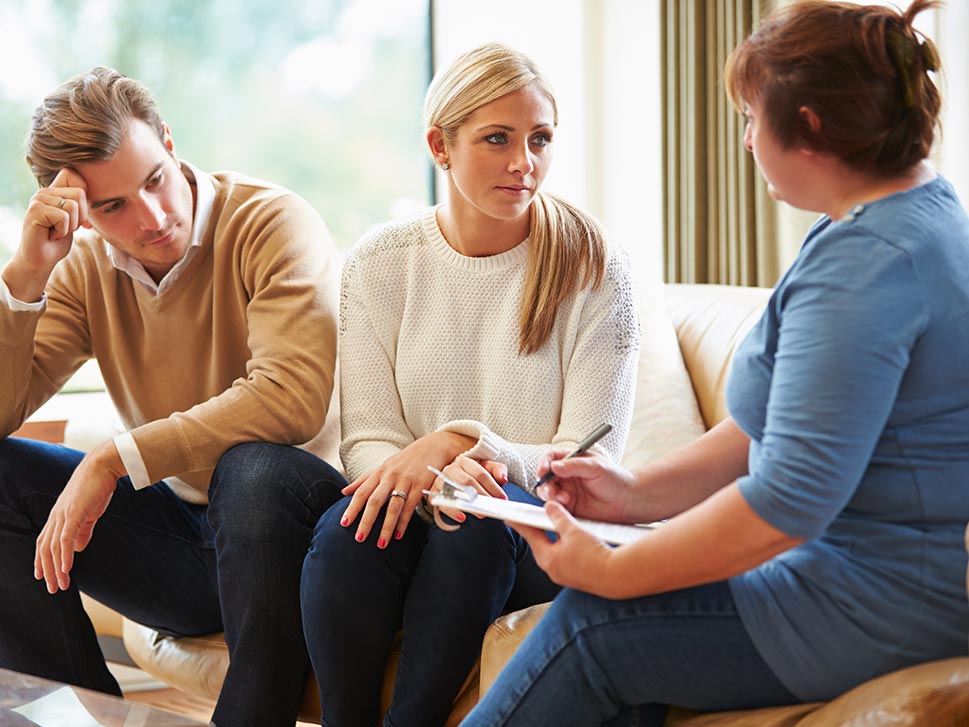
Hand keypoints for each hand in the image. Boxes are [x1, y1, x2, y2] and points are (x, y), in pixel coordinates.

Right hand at [4, 168, 89, 302]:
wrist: (41, 260)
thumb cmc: (59, 241)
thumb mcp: (76, 220)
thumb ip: (82, 205)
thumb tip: (105, 198)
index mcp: (54, 190)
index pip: (73, 174)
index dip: (83, 195)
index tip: (78, 215)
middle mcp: (45, 191)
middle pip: (80, 193)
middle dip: (80, 216)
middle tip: (65, 227)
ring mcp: (38, 199)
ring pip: (73, 206)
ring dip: (71, 225)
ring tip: (57, 231)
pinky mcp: (35, 211)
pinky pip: (64, 217)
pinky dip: (63, 231)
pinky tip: (51, 235)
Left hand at [34, 441, 123, 593]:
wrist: (103, 467)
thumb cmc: (97, 487)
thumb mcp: (89, 513)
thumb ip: (83, 530)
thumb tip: (77, 548)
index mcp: (58, 516)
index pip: (44, 542)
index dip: (41, 561)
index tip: (42, 577)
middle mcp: (56, 517)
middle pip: (45, 549)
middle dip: (48, 571)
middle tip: (53, 589)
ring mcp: (63, 515)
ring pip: (54, 547)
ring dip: (56, 568)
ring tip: (61, 584)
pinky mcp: (74, 513)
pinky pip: (66, 538)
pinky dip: (64, 555)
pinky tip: (67, 568)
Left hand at [340, 431, 474, 546]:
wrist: (432, 447)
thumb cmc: (405, 460)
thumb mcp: (383, 466)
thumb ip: (363, 480)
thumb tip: (343, 492)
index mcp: (379, 472)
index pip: (362, 491)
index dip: (352, 508)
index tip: (344, 523)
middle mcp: (390, 476)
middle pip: (375, 501)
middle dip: (366, 520)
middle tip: (359, 538)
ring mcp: (406, 481)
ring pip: (393, 507)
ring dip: (386, 527)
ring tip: (380, 544)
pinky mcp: (420, 486)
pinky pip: (410, 507)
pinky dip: (404, 522)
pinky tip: (399, 535)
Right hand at [429, 456, 507, 520]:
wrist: (453, 480)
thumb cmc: (473, 475)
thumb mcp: (486, 469)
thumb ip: (497, 470)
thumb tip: (503, 478)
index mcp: (464, 461)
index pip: (480, 473)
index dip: (493, 486)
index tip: (502, 498)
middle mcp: (451, 469)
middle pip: (467, 482)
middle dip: (481, 496)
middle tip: (491, 506)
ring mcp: (440, 481)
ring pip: (455, 492)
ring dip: (468, 504)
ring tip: (480, 513)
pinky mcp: (434, 493)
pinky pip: (442, 503)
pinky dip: (452, 511)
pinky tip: (462, 517)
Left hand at [511, 502, 615, 593]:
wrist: (616, 576)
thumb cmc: (594, 554)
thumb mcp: (573, 530)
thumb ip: (558, 517)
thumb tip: (549, 507)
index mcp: (547, 558)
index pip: (530, 535)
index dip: (520, 523)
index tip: (509, 516)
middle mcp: (553, 569)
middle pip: (541, 544)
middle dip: (538, 530)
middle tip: (532, 518)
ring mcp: (565, 575)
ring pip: (554, 551)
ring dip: (554, 538)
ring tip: (556, 525)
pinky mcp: (577, 577)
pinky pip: (566, 558)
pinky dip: (565, 546)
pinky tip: (573, 540)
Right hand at [535, 450, 635, 522]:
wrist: (627, 501)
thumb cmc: (616, 479)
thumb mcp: (596, 467)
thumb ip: (574, 465)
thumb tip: (554, 465)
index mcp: (573, 461)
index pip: (551, 459)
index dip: (544, 464)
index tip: (543, 471)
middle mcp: (568, 476)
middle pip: (546, 477)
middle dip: (546, 483)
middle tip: (552, 490)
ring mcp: (567, 491)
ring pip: (548, 492)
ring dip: (550, 495)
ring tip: (564, 498)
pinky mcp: (570, 507)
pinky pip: (556, 507)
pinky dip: (556, 507)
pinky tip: (566, 505)